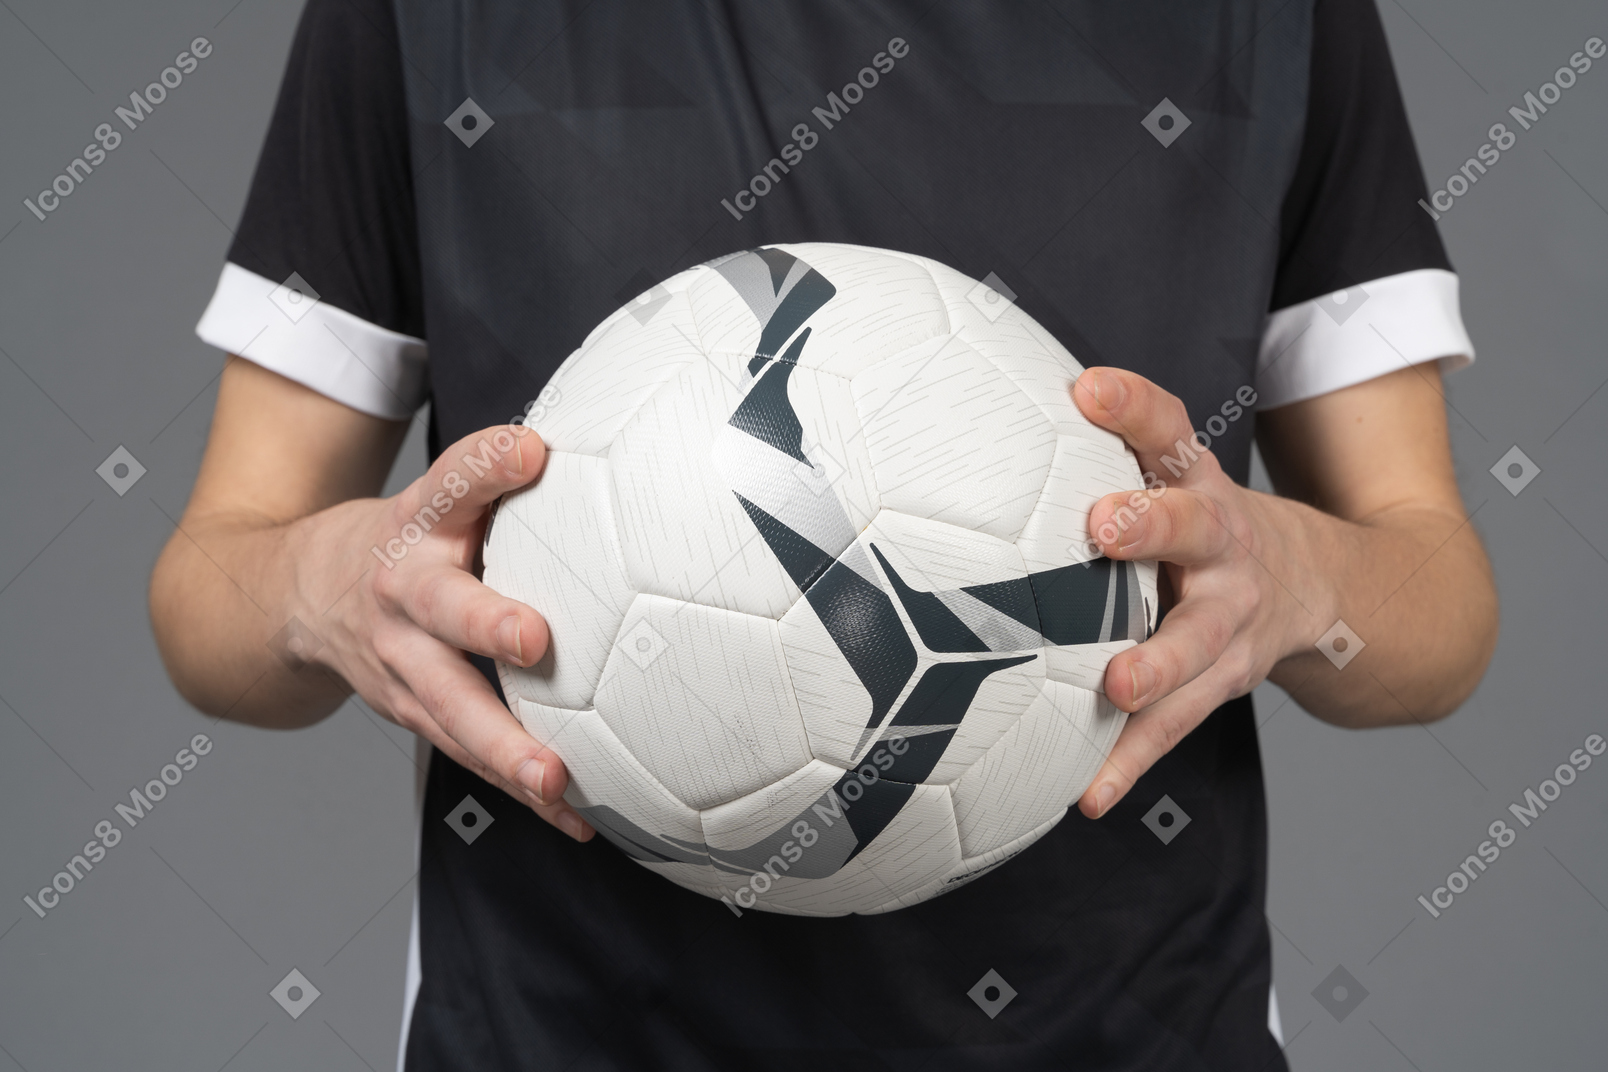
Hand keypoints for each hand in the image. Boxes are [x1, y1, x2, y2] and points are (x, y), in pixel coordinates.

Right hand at [298, 425, 592, 840]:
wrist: (297, 599)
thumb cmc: (400, 542)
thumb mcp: (436, 496)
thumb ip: (494, 473)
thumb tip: (567, 445)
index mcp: (417, 530)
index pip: (450, 483)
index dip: (487, 464)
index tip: (531, 451)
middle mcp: (403, 598)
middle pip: (442, 610)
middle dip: (485, 626)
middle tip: (534, 640)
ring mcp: (402, 666)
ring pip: (452, 710)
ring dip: (504, 748)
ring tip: (553, 779)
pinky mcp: (415, 715)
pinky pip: (471, 756)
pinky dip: (521, 791)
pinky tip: (575, 817)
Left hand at [1070, 368, 1318, 818]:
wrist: (1323, 591)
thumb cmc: (1203, 527)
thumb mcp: (1176, 476)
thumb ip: (1105, 454)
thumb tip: (975, 417)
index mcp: (1197, 485)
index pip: (1170, 430)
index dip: (1132, 406)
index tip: (1088, 387)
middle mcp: (1221, 545)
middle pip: (1193, 527)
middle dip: (1152, 525)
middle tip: (1104, 527)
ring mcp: (1229, 619)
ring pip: (1195, 642)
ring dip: (1155, 663)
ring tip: (1116, 684)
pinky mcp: (1223, 681)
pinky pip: (1174, 726)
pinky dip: (1130, 761)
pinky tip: (1089, 794)